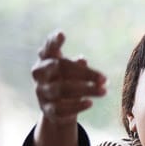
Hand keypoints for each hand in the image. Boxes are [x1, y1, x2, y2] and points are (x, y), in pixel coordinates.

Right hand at [30, 31, 106, 145]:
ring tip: (104, 91)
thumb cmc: (66, 82)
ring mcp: (42, 93)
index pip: (47, 49)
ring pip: (61, 89)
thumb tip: (82, 60)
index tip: (62, 34)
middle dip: (83, 73)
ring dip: (85, 90)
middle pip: (59, 68)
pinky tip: (90, 103)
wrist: (57, 109)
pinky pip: (60, 109)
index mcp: (45, 61)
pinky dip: (76, 106)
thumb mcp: (70, 71)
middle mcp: (40, 76)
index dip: (52, 42)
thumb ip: (76, 65)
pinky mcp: (47, 110)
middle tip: (104, 78)